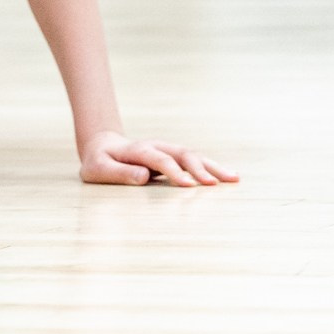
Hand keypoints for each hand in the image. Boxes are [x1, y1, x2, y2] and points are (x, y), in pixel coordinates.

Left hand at [79, 130, 239, 187]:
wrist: (103, 147)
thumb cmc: (99, 162)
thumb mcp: (98, 169)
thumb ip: (119, 173)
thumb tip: (144, 176)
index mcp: (138, 151)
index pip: (160, 160)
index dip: (174, 172)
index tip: (188, 186)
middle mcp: (157, 147)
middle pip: (183, 154)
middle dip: (200, 169)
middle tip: (215, 184)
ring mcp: (167, 151)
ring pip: (193, 156)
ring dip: (213, 167)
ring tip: (234, 178)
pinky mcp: (173, 158)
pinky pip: (195, 162)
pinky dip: (212, 168)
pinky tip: (228, 177)